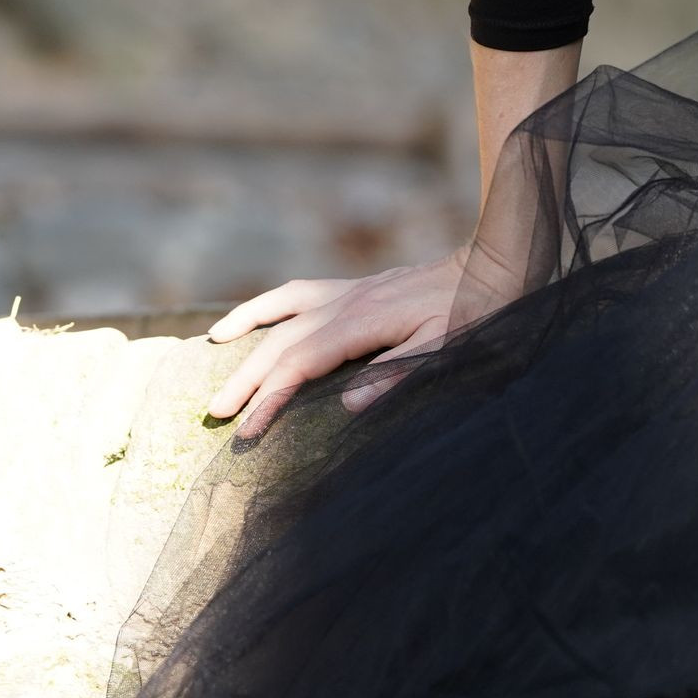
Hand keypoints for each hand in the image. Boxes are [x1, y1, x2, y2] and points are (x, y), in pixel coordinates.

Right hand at [203, 253, 466, 440]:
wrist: (487, 267)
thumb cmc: (470, 314)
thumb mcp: (443, 350)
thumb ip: (397, 376)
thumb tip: (348, 406)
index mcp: (361, 324)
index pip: (300, 366)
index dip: (269, 398)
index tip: (248, 429)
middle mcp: (344, 304)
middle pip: (281, 343)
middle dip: (246, 379)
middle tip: (217, 414)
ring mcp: (345, 292)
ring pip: (281, 311)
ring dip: (244, 331)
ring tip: (211, 348)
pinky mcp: (351, 288)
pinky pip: (297, 293)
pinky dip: (268, 305)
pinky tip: (251, 317)